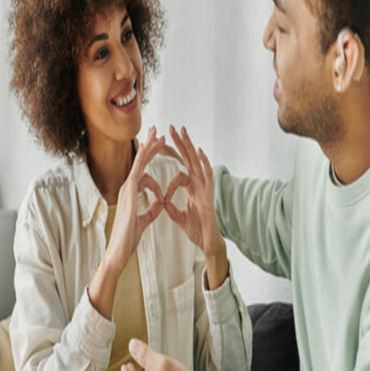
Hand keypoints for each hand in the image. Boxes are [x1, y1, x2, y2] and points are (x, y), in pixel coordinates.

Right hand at [105, 127, 165, 272]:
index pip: (143, 171)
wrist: (119, 250)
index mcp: (131, 194)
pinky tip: (148, 148)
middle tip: (158, 131)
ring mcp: (126, 190)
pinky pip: (137, 171)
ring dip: (150, 148)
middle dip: (149, 146)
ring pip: (139, 163)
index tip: (161, 148)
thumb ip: (152, 210)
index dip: (151, 159)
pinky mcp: (129, 194)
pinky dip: (143, 159)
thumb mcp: (145, 220)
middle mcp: (127, 188)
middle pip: (140, 162)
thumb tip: (160, 203)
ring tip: (160, 136)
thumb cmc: (128, 237)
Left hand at [164, 126, 223, 255]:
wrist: (208, 243)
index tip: (160, 163)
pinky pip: (207, 175)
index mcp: (192, 189)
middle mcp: (198, 185)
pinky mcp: (209, 194)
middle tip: (171, 128)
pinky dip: (204, 163)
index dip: (170, 167)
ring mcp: (205, 188)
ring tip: (182, 131)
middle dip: (180, 144)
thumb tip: (163, 202)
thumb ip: (172, 208)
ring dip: (189, 146)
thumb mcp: (179, 218)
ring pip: (196, 162)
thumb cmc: (197, 231)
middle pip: (188, 160)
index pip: (180, 171)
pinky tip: (198, 151)